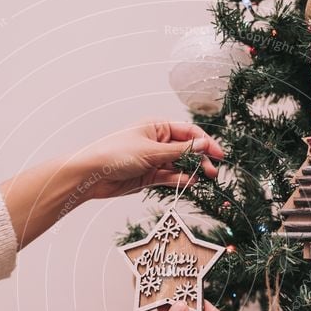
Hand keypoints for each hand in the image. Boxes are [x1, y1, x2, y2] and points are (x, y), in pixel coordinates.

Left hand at [0, 120, 223, 248]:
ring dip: (192, 170)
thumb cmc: (116, 154)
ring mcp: (154, 159)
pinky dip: (180, 180)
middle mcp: (157, 142)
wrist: (92, 174)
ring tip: (205, 178)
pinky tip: (190, 183)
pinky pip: (170, 176)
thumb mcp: (151, 151)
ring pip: (179, 164)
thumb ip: (179, 151)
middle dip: (201, 158)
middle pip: (186, 149)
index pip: (188, 132)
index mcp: (156, 127)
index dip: (205, 142)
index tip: (218, 154)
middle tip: (213, 170)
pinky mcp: (149, 176)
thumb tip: (202, 146)